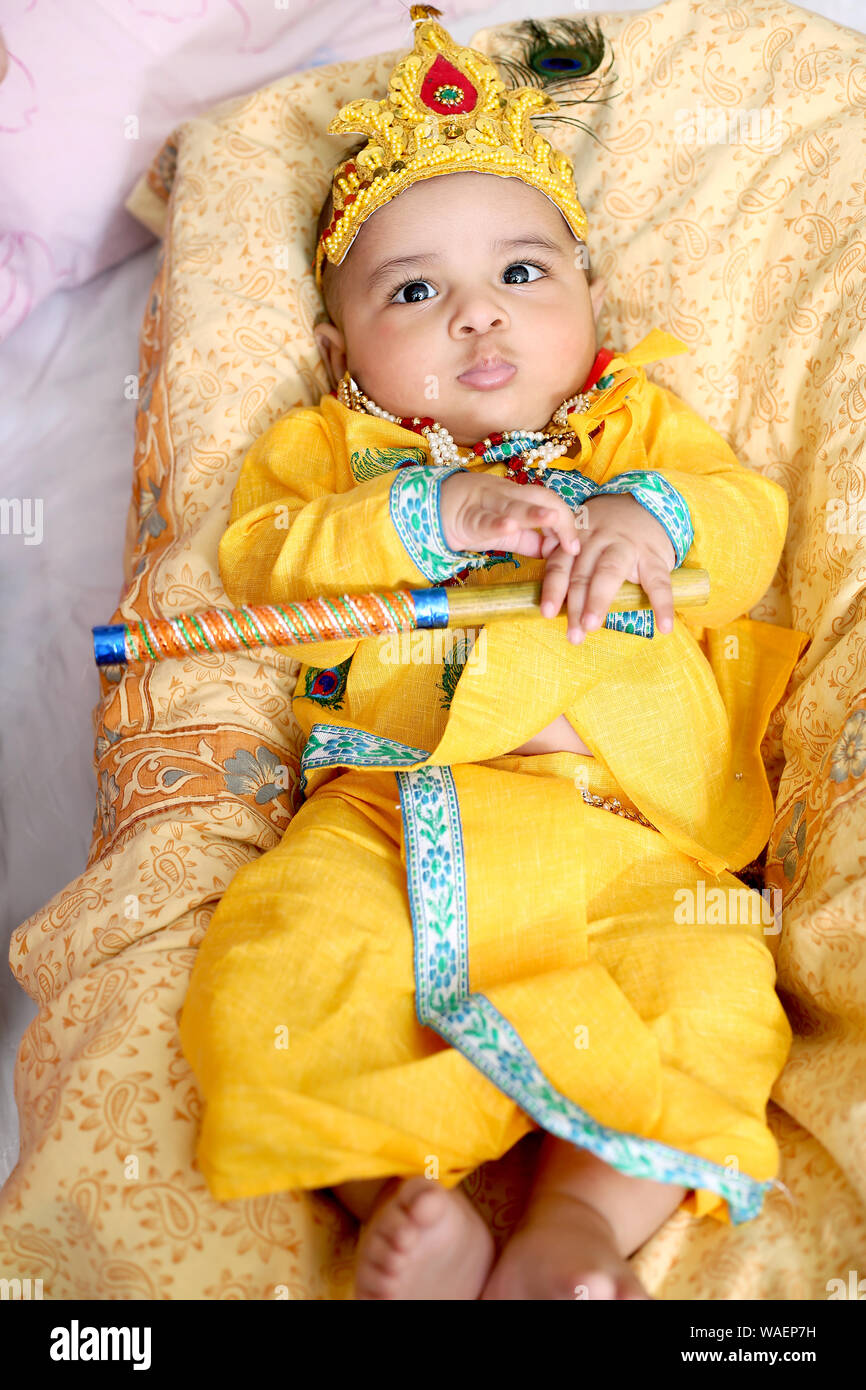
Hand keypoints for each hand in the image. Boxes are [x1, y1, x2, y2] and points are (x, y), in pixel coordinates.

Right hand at [439, 471, 581, 559]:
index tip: (575, 548)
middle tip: (572, 545)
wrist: (434, 511)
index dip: (567, 522)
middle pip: (540, 498)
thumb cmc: (474, 519)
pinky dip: (496, 522)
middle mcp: (507, 495)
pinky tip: (508, 527)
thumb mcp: (508, 533)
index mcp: (520, 497)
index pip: (551, 502)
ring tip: (551, 520)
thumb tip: (556, 554)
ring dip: (533, 513)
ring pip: (513, 505)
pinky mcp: (467, 517)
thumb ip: (531, 542)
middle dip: (560, 518)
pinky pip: (482, 519)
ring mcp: (486, 502)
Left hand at [538, 492, 676, 643]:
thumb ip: (564, 559)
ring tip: (592, 627)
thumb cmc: (606, 533)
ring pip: (610, 572)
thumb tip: (546, 593)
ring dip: (599, 600)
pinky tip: (663, 627)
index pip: (560, 565)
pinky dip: (662, 604)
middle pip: (583, 573)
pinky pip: (658, 582)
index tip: (547, 613)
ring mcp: (628, 546)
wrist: (646, 506)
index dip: (553, 589)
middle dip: (575, 605)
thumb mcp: (581, 536)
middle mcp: (599, 540)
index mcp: (577, 539)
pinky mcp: (654, 556)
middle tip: (573, 634)